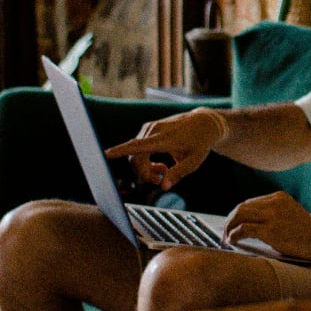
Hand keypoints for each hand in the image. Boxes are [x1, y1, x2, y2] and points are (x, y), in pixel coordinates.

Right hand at [104, 109, 224, 189]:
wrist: (204, 123)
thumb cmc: (200, 143)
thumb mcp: (194, 162)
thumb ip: (178, 174)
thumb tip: (164, 187)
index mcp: (163, 138)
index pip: (138, 146)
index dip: (121, 151)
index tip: (106, 154)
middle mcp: (152, 131)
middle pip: (135, 158)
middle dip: (143, 174)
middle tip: (159, 182)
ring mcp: (149, 129)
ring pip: (135, 155)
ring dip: (146, 169)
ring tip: (163, 172)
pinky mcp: (148, 130)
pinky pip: (138, 149)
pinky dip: (146, 162)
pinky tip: (161, 166)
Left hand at [223, 192, 310, 260]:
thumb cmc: (308, 234)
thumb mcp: (291, 214)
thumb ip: (274, 214)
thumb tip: (250, 223)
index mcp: (279, 197)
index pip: (250, 202)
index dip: (238, 214)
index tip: (233, 225)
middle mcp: (274, 203)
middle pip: (242, 207)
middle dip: (230, 220)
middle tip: (225, 233)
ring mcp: (272, 216)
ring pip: (240, 216)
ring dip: (229, 227)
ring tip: (227, 238)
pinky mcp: (271, 230)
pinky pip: (244, 229)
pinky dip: (234, 235)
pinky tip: (232, 241)